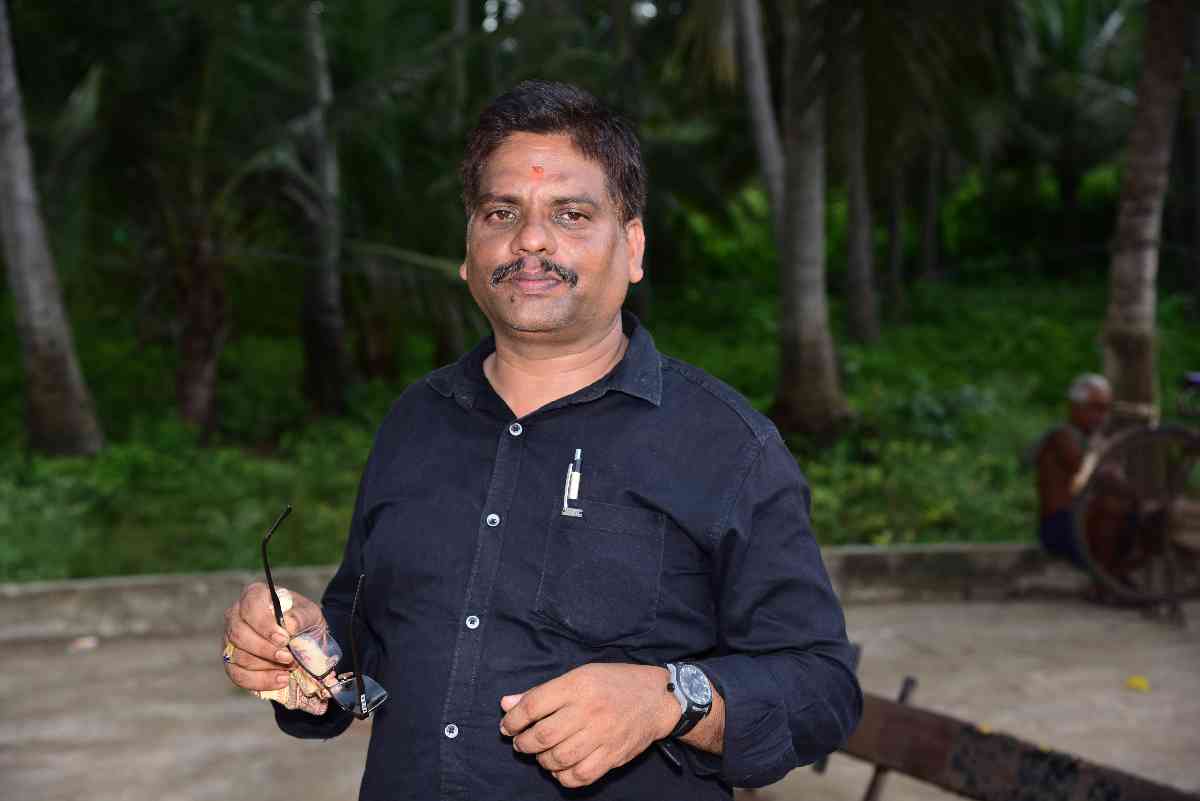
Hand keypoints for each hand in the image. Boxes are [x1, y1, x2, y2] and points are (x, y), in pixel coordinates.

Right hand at [221, 582, 325, 694]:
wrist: (302, 639)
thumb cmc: (302, 621)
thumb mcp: (310, 613)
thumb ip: (301, 617)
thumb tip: (288, 625)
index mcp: (253, 595)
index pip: (250, 606)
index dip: (264, 625)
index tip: (284, 639)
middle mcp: (235, 615)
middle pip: (239, 634)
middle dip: (265, 650)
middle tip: (288, 657)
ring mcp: (230, 639)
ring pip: (238, 656)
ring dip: (266, 666)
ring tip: (290, 668)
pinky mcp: (231, 661)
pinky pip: (237, 675)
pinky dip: (260, 681)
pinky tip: (281, 680)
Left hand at [498, 663, 678, 788]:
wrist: (656, 698)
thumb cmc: (613, 683)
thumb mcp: (579, 676)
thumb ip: (541, 692)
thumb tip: (506, 704)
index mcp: (577, 685)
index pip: (533, 705)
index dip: (513, 719)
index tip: (507, 726)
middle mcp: (588, 710)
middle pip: (543, 736)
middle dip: (524, 743)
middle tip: (522, 742)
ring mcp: (602, 735)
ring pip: (558, 758)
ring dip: (542, 760)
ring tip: (541, 754)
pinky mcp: (612, 755)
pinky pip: (580, 775)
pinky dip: (563, 777)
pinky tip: (560, 768)